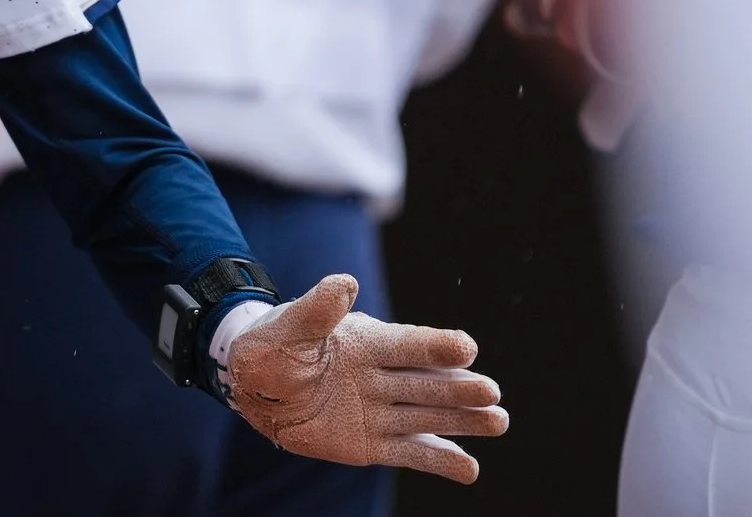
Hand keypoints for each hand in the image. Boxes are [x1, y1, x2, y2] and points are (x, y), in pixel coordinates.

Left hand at [225, 274, 506, 483]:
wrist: (253, 386)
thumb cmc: (272, 346)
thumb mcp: (289, 325)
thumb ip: (317, 309)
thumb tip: (345, 282)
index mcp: (365, 342)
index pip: (406, 344)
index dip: (434, 345)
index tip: (466, 347)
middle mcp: (380, 377)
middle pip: (427, 382)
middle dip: (459, 387)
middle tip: (491, 392)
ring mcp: (378, 412)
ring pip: (426, 416)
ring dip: (462, 421)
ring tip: (498, 421)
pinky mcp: (370, 445)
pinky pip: (409, 454)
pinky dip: (439, 461)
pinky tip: (470, 469)